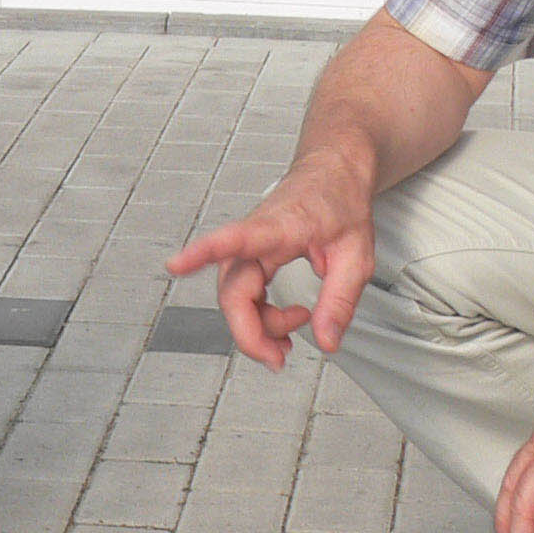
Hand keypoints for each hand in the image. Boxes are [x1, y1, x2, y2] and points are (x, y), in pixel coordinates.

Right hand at [166, 145, 379, 369]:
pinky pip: (242, 295)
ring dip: (257, 327)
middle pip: (233, 292)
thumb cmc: (341, 204)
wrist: (333, 174)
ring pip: (235, 299)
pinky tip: (282, 324)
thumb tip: (326, 341)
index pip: (236, 238)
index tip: (176, 264)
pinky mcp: (249, 257)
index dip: (203, 252)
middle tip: (279, 358)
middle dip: (251, 333)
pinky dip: (259, 317)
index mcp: (282, 225)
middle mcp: (255, 236)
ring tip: (291, 339)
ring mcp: (248, 248)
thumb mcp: (357, 255)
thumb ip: (340, 300)